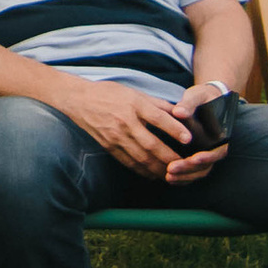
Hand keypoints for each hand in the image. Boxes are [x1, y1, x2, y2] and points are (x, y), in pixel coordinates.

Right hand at [44, 71, 211, 179]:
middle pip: (150, 144)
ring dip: (157, 169)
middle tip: (185, 166)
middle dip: (169, 158)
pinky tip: (152, 174)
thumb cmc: (109, 94)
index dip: (174, 129)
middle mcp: (125, 122)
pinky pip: (128, 162)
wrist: (79, 100)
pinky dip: (142, 170)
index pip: (158, 118)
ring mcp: (115, 136)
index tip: (188, 139)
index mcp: (134, 105)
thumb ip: (158, 104)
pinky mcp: (108, 146)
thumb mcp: (135, 93)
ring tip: (172, 175)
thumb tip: (180, 113)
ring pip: (140, 157)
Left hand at [154, 90, 231, 185]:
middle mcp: (216, 147)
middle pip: (206, 166)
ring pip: (198, 172)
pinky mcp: (197, 158)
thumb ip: (189, 104)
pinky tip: (168, 178)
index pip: (218, 151)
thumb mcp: (197, 96)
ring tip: (167, 177)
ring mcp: (207, 154)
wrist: (204, 100)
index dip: (207, 156)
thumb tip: (178, 111)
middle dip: (189, 170)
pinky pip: (192, 172)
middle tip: (170, 170)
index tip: (193, 158)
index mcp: (221, 134)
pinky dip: (182, 177)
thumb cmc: (201, 97)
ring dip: (184, 177)